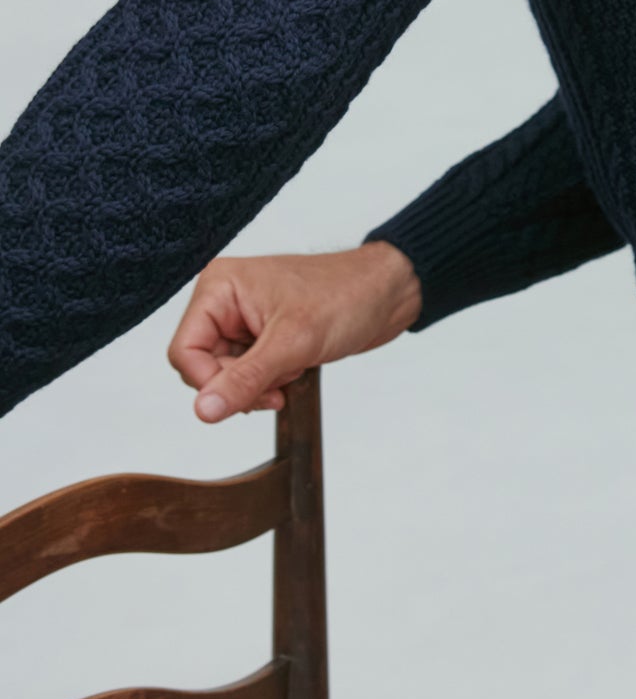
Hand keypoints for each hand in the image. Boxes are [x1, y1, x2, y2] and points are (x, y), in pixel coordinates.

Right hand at [167, 242, 422, 421]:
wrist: (388, 293)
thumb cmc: (346, 296)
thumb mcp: (292, 343)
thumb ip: (244, 379)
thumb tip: (203, 411)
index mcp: (219, 287)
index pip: (184, 352)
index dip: (210, 382)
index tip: (249, 393)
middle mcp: (225, 301)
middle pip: (204, 366)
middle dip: (242, 383)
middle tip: (280, 380)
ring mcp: (244, 319)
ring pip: (227, 375)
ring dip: (260, 384)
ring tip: (294, 367)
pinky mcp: (264, 336)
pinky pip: (249, 373)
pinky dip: (272, 380)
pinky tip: (298, 367)